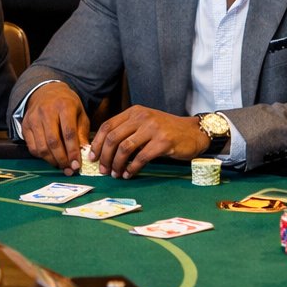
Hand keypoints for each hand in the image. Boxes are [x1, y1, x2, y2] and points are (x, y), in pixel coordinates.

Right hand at [20, 81, 89, 171]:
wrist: (46, 91)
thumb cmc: (67, 105)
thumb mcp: (79, 113)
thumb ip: (82, 133)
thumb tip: (84, 154)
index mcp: (64, 106)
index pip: (69, 133)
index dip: (73, 151)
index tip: (77, 165)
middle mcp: (46, 111)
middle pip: (53, 141)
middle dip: (62, 159)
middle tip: (69, 170)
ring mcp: (33, 118)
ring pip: (41, 147)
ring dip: (52, 160)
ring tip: (61, 166)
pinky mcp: (25, 125)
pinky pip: (32, 147)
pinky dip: (41, 156)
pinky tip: (50, 158)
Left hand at [91, 106, 208, 178]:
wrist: (193, 132)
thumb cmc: (166, 130)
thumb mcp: (145, 124)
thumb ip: (128, 131)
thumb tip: (105, 150)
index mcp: (134, 112)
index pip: (107, 126)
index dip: (97, 143)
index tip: (93, 157)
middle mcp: (142, 117)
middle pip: (113, 138)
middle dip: (105, 157)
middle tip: (104, 170)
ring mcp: (153, 128)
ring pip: (125, 148)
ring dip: (117, 164)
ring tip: (116, 174)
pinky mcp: (163, 142)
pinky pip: (141, 157)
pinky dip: (132, 168)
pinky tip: (129, 174)